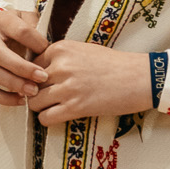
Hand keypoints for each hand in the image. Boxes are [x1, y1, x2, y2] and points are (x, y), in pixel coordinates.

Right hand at [0, 10, 49, 106]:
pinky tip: (20, 100)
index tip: (48, 51)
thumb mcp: (25, 19)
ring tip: (32, 92)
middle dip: (22, 68)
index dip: (35, 42)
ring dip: (14, 85)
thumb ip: (37, 28)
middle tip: (42, 77)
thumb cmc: (12, 29)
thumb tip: (50, 47)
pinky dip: (3, 98)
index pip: (19, 31)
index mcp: (2, 21)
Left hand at [32, 41, 152, 127]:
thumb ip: (61, 58)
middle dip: (36, 92)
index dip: (36, 76)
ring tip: (55, 106)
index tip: (47, 83)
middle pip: (29, 84)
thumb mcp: (83, 50)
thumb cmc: (114, 64)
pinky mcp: (75, 107)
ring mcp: (67, 87)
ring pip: (33, 102)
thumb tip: (39, 72)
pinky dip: (49, 119)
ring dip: (41, 107)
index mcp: (61, 49)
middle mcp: (60, 66)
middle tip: (49, 97)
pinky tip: (61, 115)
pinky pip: (45, 118)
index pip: (31, 65)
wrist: (140, 78)